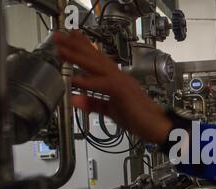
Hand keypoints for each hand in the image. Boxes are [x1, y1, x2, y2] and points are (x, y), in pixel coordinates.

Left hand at [53, 30, 171, 143]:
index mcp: (117, 79)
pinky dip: (88, 82)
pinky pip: (102, 85)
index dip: (84, 48)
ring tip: (61, 48)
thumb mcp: (111, 110)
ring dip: (78, 56)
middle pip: (95, 57)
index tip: (71, 37)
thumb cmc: (139, 118)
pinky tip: (74, 80)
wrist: (156, 126)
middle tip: (59, 35)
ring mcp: (121, 82)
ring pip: (96, 66)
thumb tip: (75, 100)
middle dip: (75, 45)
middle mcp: (119, 77)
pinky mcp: (122, 92)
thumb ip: (93, 104)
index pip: (98, 60)